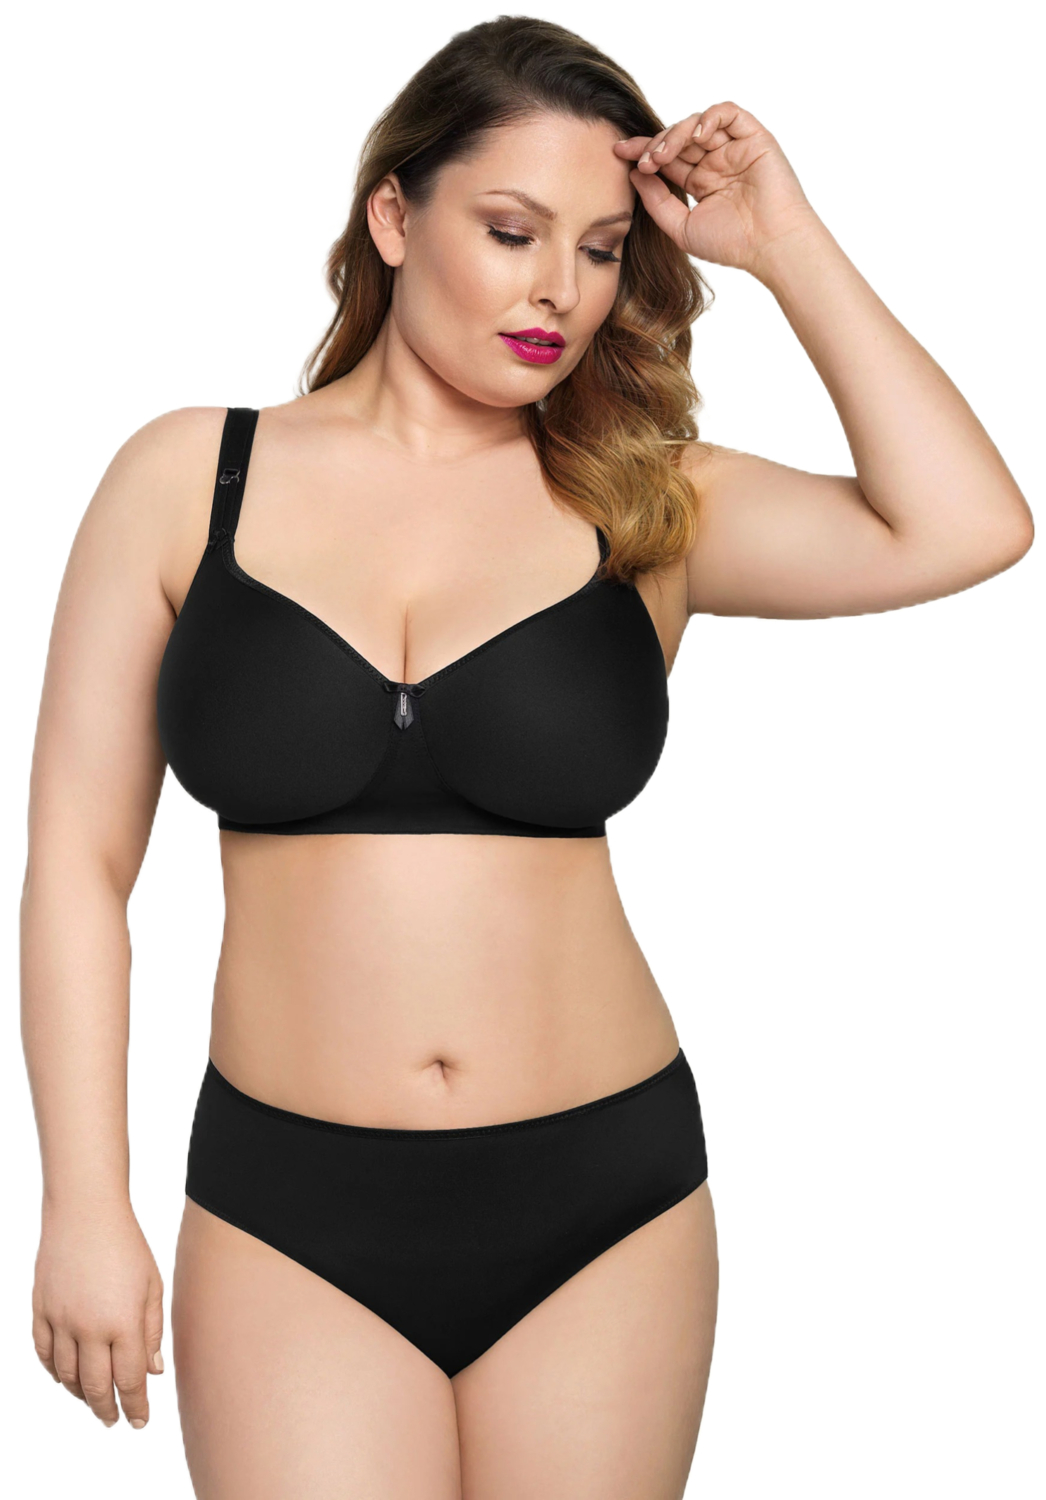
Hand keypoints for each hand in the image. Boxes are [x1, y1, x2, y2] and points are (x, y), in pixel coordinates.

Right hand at [32, 1201, 164, 1428]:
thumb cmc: (126, 1244)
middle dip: (107, 1409)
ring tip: (93, 1400)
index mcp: (123, 1322)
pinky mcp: (40, 1310)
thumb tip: (153, 1371)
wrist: (84, 1211)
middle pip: (95, 1387)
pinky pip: (44, 1354)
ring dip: (80, 1394)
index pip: (129, 1380)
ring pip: (67, 1376)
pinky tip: (65, 1377)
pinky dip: (54, 1372)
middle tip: (114, 1420)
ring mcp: (60, 1321)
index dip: (135, 1406)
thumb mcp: (151, 1284)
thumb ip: (151, 1330)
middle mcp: (89, 1328)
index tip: (140, 1422)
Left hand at [613, 101, 822, 274]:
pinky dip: (709, 117)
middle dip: (655, 143)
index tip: (618, 151)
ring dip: (675, 134)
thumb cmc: (732, 244)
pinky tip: (695, 135)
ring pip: (697, 124)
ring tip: (663, 154)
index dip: (643, 151)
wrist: (771, 246)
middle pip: (678, 139)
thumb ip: (657, 202)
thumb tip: (634, 173)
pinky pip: (728, 113)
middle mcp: (716, 161)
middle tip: (643, 160)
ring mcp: (734, 148)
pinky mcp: (754, 138)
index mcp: (700, 181)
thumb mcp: (682, 227)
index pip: (667, 158)